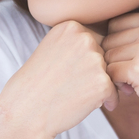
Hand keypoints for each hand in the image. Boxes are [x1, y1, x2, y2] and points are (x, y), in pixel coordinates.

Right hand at [0, 20, 116, 138]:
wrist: (24, 112)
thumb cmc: (35, 84)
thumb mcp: (50, 48)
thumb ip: (75, 43)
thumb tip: (104, 47)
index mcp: (70, 26)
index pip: (94, 40)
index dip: (84, 59)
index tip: (69, 72)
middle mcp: (84, 38)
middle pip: (104, 55)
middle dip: (95, 71)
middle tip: (73, 85)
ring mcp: (94, 60)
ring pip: (110, 73)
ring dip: (101, 85)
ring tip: (78, 95)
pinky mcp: (102, 83)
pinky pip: (114, 92)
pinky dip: (107, 101)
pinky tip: (88, 105)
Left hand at [102, 12, 138, 138]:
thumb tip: (96, 34)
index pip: (116, 23)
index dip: (118, 45)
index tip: (133, 62)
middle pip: (109, 38)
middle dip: (114, 59)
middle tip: (132, 78)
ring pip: (107, 56)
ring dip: (114, 73)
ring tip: (134, 85)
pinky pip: (109, 73)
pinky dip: (115, 86)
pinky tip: (132, 92)